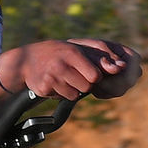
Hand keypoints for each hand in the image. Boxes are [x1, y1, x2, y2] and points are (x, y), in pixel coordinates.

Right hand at [2, 39, 140, 99]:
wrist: (27, 60)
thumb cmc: (59, 53)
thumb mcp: (77, 51)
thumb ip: (99, 59)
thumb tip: (120, 67)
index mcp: (73, 53)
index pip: (95, 75)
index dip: (95, 77)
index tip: (89, 73)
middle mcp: (62, 65)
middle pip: (87, 86)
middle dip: (85, 84)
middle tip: (75, 74)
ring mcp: (52, 77)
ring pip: (76, 94)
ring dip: (74, 89)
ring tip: (64, 77)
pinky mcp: (45, 88)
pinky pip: (64, 97)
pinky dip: (63, 93)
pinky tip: (56, 83)